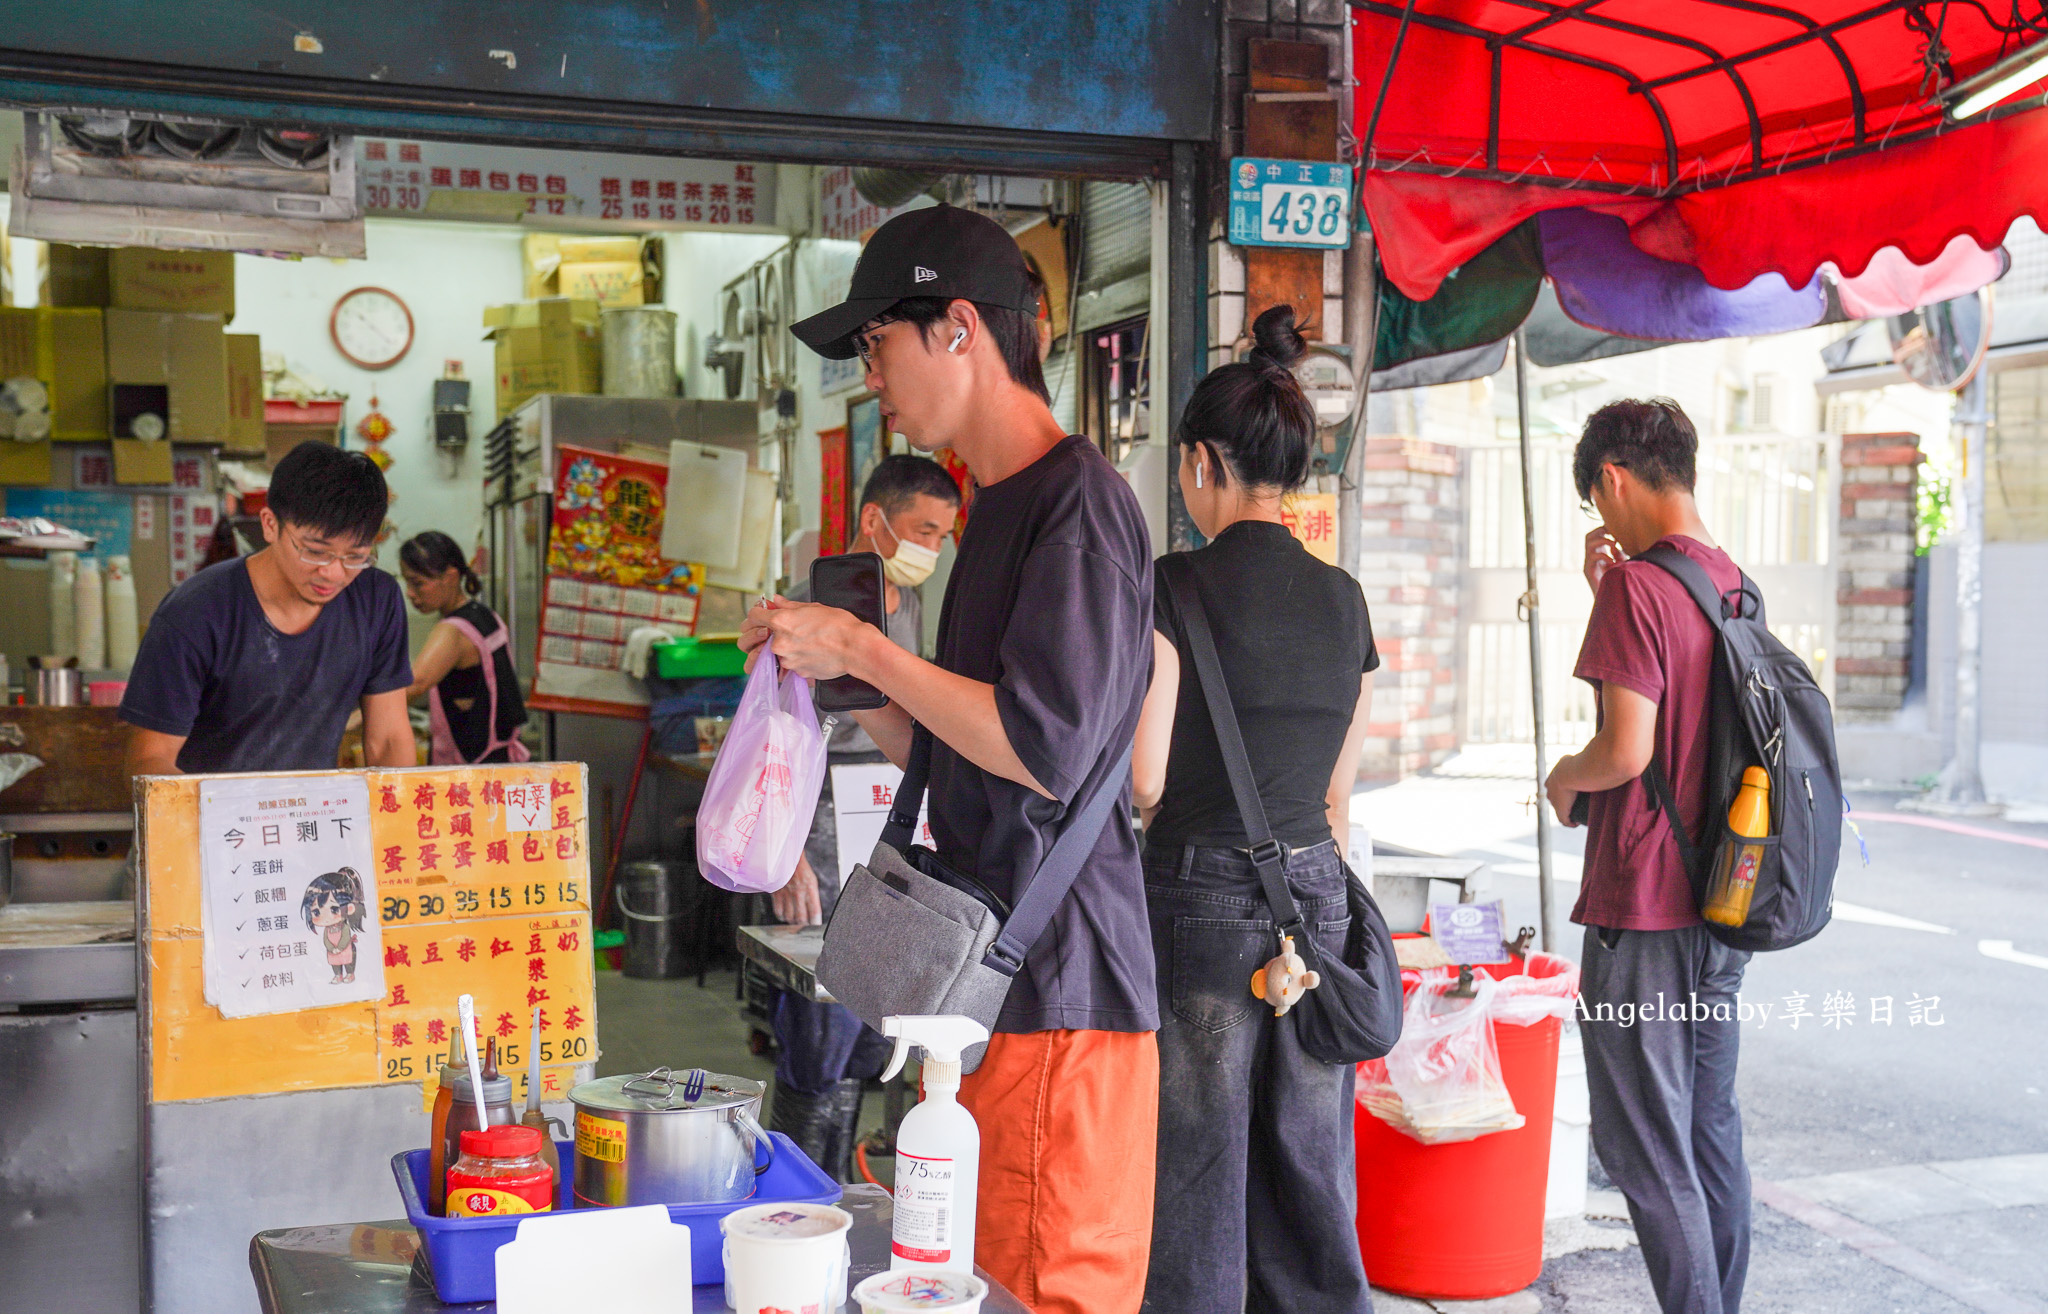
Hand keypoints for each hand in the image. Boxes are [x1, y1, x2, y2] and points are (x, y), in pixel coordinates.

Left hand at [745, 600, 872, 681]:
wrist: (855, 648)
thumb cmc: (839, 625)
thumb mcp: (813, 607)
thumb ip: (789, 605)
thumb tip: (777, 601)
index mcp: (780, 622)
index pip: (753, 616)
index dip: (757, 613)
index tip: (762, 614)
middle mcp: (779, 643)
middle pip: (762, 637)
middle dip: (772, 633)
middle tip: (788, 629)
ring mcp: (787, 660)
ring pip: (778, 652)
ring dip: (787, 648)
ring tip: (806, 642)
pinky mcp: (797, 672)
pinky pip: (791, 664)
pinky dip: (799, 659)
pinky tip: (813, 652)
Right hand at [773, 857, 822, 925]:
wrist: (786, 857)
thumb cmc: (800, 869)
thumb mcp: (812, 881)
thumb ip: (812, 896)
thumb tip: (813, 913)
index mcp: (810, 888)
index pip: (814, 911)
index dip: (815, 922)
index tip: (815, 925)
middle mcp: (799, 892)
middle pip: (801, 918)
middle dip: (803, 924)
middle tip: (804, 925)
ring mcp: (786, 893)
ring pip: (789, 917)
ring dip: (792, 921)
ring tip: (794, 921)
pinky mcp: (776, 893)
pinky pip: (778, 911)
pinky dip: (782, 917)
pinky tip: (784, 916)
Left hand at [1545, 757, 1580, 827]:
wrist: (1571, 774)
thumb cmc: (1573, 764)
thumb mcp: (1569, 759)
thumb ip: (1572, 760)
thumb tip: (1579, 760)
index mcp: (1550, 781)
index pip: (1553, 788)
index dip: (1561, 791)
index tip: (1571, 793)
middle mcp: (1550, 792)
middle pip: (1555, 800)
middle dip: (1564, 803)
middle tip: (1577, 804)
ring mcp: (1554, 803)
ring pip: (1560, 811)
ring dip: (1567, 814)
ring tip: (1578, 815)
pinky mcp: (1560, 811)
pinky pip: (1564, 820)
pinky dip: (1570, 823)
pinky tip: (1576, 824)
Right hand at [1584, 526, 1625, 594]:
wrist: (1610, 599)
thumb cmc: (1616, 581)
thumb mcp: (1621, 564)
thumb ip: (1618, 554)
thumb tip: (1615, 545)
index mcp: (1598, 553)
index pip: (1595, 535)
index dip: (1603, 529)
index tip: (1615, 527)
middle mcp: (1591, 556)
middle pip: (1588, 536)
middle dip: (1600, 531)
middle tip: (1612, 532)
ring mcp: (1588, 563)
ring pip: (1589, 544)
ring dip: (1603, 541)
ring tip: (1614, 544)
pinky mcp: (1588, 571)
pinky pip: (1592, 557)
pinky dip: (1604, 556)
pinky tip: (1613, 562)